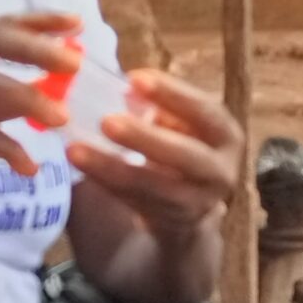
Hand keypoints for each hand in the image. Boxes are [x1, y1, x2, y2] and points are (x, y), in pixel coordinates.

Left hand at [66, 72, 241, 240]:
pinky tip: (81, 165)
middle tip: (106, 122)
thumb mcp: (178, 124)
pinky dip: (107, 184)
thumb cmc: (176, 148)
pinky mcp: (173, 224)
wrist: (189, 208)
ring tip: (76, 150)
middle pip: (185, 155)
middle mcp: (221, 171)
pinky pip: (137, 202)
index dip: (172, 94)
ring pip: (155, 187)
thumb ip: (157, 105)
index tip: (134, 78)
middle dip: (145, 138)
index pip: (205, 110)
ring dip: (113, 168)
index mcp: (225, 135)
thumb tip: (121, 81)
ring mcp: (199, 203)